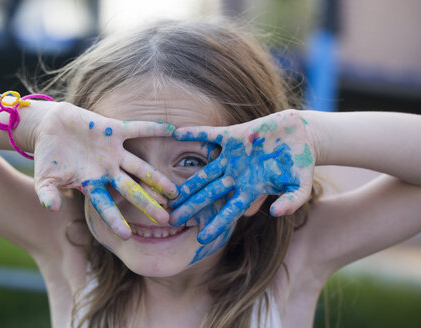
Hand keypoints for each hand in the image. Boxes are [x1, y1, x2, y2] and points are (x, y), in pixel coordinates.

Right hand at [33, 102, 177, 238]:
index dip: (115, 220)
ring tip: (174, 190)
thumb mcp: (45, 178)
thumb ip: (48, 193)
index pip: (106, 206)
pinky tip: (172, 130)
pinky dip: (153, 129)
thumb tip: (50, 207)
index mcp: (93, 184)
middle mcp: (108, 170)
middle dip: (147, 205)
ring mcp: (114, 151)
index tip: (126, 235)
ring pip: (140, 166)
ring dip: (156, 178)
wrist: (50, 127)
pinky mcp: (114, 129)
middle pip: (131, 190)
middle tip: (165, 220)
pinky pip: (137, 129)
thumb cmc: (48, 156)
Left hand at [169, 109, 314, 243]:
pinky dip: (195, 134)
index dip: (216, 224)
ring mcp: (232, 156)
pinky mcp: (233, 136)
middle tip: (172, 220)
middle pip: (209, 194)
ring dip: (188, 180)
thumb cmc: (301, 164)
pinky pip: (209, 135)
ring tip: (169, 191)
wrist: (301, 136)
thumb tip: (277, 213)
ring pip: (205, 171)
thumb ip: (292, 201)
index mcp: (251, 189)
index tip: (201, 238)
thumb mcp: (301, 187)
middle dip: (192, 207)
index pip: (230, 210)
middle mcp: (237, 175)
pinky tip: (177, 133)